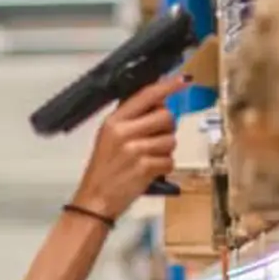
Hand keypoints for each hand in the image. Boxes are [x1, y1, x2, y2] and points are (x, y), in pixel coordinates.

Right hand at [71, 75, 182, 219]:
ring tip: (149, 158)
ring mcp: (136, 150)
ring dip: (166, 151)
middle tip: (157, 138)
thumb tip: (158, 103)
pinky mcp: (146, 168)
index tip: (183, 81)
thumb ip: (130, 118)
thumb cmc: (104, 169)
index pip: (146, 95)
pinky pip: (170, 161)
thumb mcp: (108, 136)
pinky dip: (164, 168)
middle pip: (166, 116)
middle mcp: (125, 132)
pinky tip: (151, 171)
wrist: (95, 199)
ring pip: (171, 140)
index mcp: (114, 120)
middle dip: (168, 128)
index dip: (167, 86)